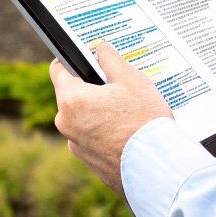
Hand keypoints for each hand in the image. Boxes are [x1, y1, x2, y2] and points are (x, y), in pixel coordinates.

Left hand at [50, 40, 172, 194]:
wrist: (158, 168)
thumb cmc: (145, 121)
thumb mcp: (131, 80)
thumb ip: (110, 59)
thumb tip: (99, 47)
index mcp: (71, 100)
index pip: (58, 70)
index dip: (70, 61)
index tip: (84, 59)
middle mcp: (66, 124)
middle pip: (72, 95)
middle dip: (91, 89)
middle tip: (118, 87)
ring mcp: (76, 145)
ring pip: (83, 118)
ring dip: (98, 112)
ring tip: (127, 113)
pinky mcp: (89, 162)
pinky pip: (92, 138)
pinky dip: (104, 133)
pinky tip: (127, 132)